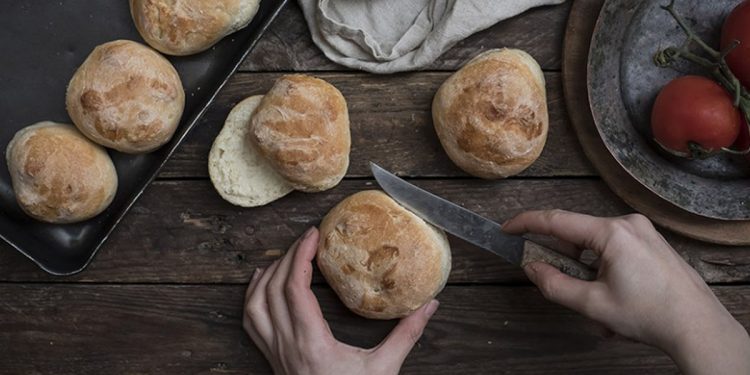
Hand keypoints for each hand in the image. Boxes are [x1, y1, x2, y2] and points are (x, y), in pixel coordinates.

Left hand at [243, 227, 439, 374]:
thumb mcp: (385, 368)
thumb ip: (407, 334)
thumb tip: (429, 305)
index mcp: (312, 344)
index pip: (294, 288)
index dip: (300, 256)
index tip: (313, 236)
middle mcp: (287, 346)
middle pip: (272, 289)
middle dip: (287, 257)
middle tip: (308, 240)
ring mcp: (275, 354)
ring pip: (254, 305)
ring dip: (267, 275)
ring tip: (284, 256)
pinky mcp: (272, 360)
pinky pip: (250, 323)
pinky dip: (252, 298)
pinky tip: (261, 284)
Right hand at [503, 210, 749, 374]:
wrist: (697, 326)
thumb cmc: (649, 314)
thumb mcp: (593, 305)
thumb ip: (555, 285)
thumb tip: (532, 269)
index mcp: (611, 233)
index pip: (557, 221)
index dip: (526, 223)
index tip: (506, 229)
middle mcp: (627, 224)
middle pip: (577, 235)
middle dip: (564, 261)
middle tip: (559, 286)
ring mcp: (642, 232)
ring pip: (595, 245)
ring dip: (586, 271)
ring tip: (597, 304)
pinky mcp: (651, 243)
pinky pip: (613, 249)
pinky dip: (602, 270)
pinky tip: (612, 298)